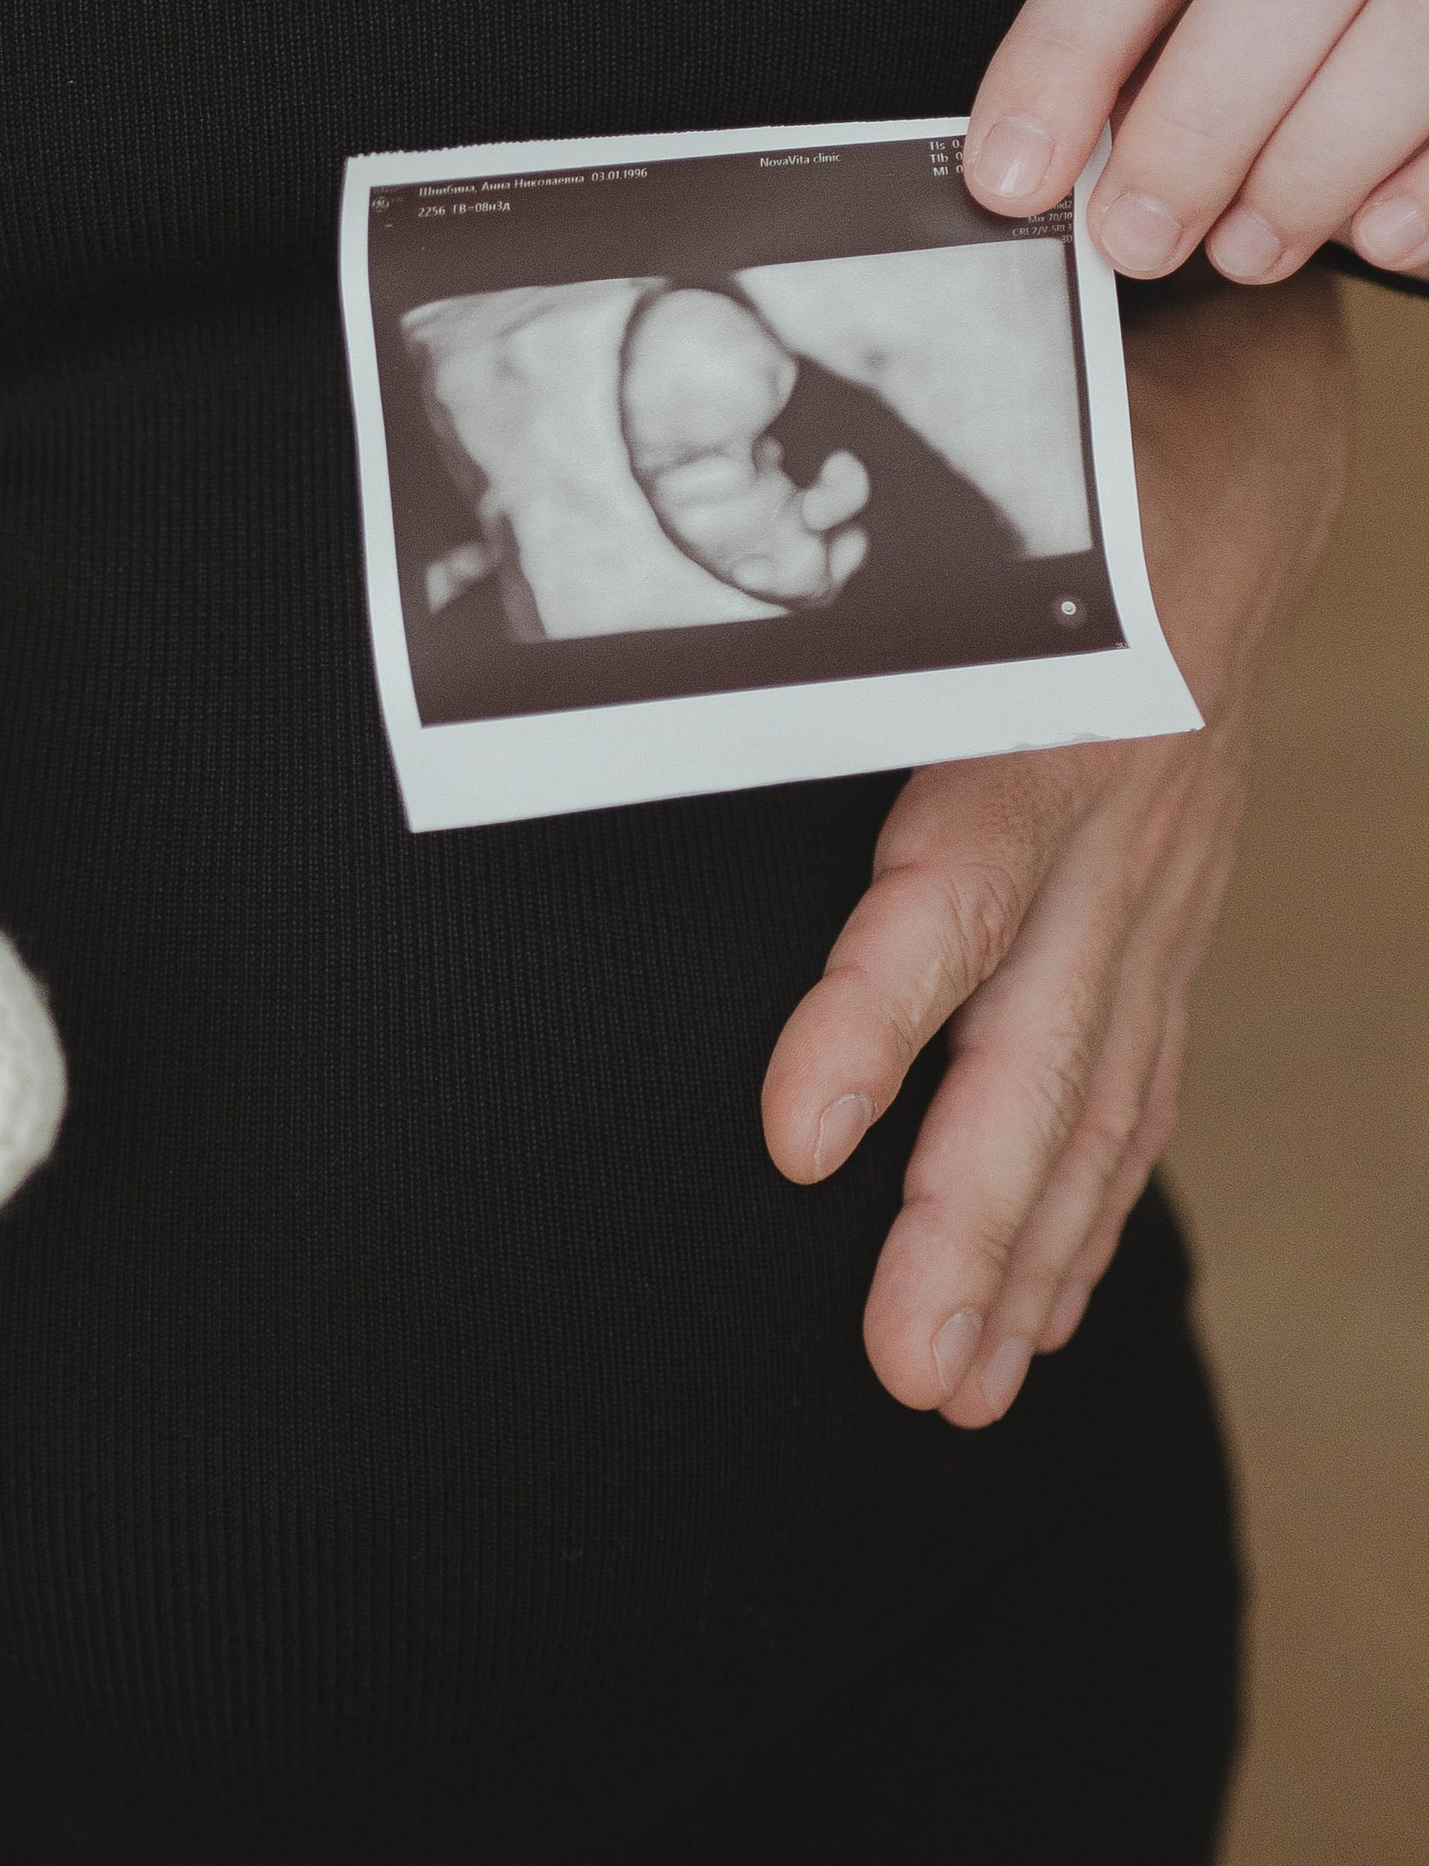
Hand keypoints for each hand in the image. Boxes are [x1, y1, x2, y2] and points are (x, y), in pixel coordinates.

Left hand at [761, 271, 1346, 1426]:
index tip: (795, 1138)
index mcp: (1036, 732)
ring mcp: (1156, 895)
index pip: (948, 898)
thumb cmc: (1057, 484)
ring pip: (1095, 1102)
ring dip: (1028, 1258)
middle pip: (1039, 1057)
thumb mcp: (951, 517)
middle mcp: (1111, 837)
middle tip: (901, 1369)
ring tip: (954, 1391)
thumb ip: (825, 595)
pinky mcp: (1170, 924)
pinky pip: (1136, 1088)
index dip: (875, 1023)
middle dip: (969, 1229)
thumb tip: (624, 615)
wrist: (1242, 474)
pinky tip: (1039, 1313)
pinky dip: (1087, 1210)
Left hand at [965, 0, 1428, 283]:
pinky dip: (1422, 190)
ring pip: (1408, 29)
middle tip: (1135, 236)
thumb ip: (1148, 61)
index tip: (1009, 174)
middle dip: (1197, 122)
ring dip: (1308, 168)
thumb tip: (1045, 175)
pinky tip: (1376, 240)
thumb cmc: (1322, 9)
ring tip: (1246, 250)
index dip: (1065, 53)